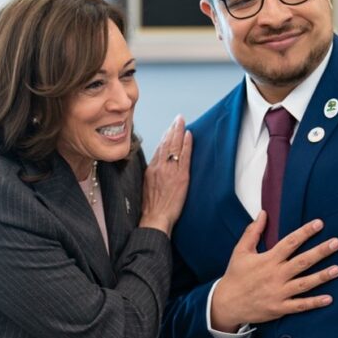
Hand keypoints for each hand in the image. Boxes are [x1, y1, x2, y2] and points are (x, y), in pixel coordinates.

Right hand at [140, 115, 191, 234]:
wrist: (155, 218)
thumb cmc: (152, 208)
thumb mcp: (147, 188)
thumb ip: (153, 176)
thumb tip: (158, 169)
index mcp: (151, 169)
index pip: (158, 149)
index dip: (165, 138)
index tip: (169, 130)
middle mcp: (160, 167)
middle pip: (166, 143)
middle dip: (172, 129)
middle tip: (177, 119)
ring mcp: (170, 170)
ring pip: (174, 146)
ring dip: (179, 131)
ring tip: (182, 121)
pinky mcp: (181, 176)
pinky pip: (184, 156)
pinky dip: (187, 144)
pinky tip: (189, 135)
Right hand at [210, 214, 337, 331]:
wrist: (226, 303)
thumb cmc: (235, 275)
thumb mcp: (240, 251)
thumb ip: (252, 232)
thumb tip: (263, 213)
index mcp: (268, 260)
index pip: (289, 243)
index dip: (305, 232)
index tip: (319, 223)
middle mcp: (275, 275)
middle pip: (302, 262)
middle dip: (320, 252)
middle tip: (337, 243)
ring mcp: (278, 293)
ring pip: (304, 283)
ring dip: (321, 277)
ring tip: (337, 269)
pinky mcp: (279, 308)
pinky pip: (299, 305)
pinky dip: (314, 303)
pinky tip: (329, 298)